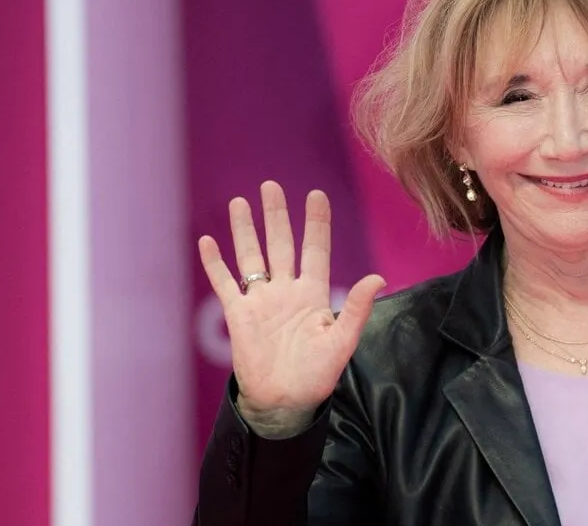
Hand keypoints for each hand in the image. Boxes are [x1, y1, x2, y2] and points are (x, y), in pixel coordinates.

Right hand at [198, 181, 384, 434]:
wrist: (285, 402)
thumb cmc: (317, 376)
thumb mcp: (342, 341)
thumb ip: (358, 309)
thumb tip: (379, 278)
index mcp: (314, 294)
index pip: (315, 250)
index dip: (316, 223)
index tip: (316, 194)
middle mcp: (287, 291)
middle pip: (281, 244)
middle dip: (277, 215)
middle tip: (271, 185)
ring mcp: (261, 301)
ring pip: (251, 256)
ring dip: (245, 230)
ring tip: (240, 201)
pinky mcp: (239, 314)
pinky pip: (225, 283)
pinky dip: (215, 264)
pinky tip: (208, 241)